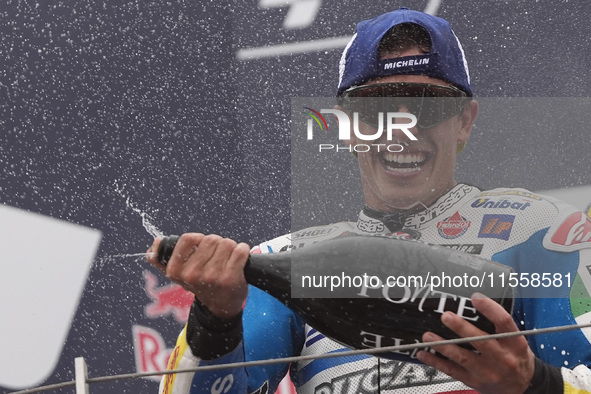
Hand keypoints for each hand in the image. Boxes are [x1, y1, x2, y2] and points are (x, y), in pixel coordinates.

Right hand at [146, 233, 249, 318]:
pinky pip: (240, 250)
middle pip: (211, 239)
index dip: (199, 239)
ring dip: (230, 248)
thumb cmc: (201, 284)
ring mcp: (212, 277)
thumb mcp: (178, 275)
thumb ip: (161, 259)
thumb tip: (155, 243)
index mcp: (176, 271)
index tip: (202, 246)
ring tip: (227, 260)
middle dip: (217, 244)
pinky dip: (242, 251)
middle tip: (217, 257)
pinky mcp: (231, 278)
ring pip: (227, 243)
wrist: (220, 306)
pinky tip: (238, 260)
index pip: (188, 238)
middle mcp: (192, 275)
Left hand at [416, 293, 534, 393]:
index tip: (475, 297)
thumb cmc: (515, 358)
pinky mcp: (474, 381)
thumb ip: (499, 325)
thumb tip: (474, 302)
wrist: (522, 388)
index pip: (504, 322)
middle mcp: (503, 358)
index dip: (490, 308)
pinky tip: (424, 353)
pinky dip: (436, 361)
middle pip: (481, 341)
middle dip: (462, 328)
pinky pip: (452, 371)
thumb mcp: (516, 341)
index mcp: (515, 343)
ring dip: (443, 346)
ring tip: (428, 336)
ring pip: (463, 358)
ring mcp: (488, 372)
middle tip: (446, 316)